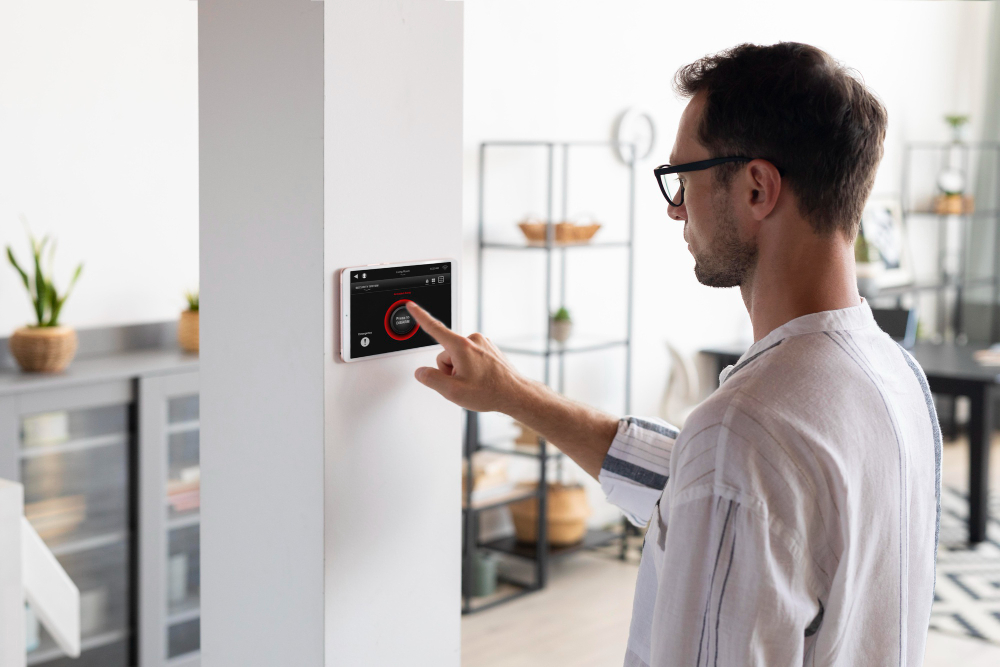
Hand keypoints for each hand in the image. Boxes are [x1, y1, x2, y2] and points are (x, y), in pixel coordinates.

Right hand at [405, 301, 527, 413]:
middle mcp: (472, 340)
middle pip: (446, 353)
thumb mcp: (453, 392)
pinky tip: (481, 379)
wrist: (515, 394)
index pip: (434, 328)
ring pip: (458, 356)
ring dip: (461, 369)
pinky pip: (470, 357)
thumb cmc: (490, 391)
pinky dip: (471, 368)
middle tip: (464, 383)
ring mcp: (482, 343)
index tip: (412, 305)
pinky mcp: (488, 348)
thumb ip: (431, 379)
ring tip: (475, 382)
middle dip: (449, 369)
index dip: (420, 316)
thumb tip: (422, 372)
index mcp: (461, 346)